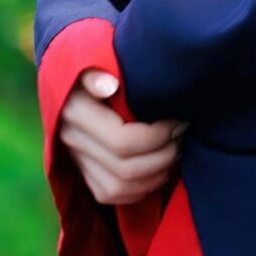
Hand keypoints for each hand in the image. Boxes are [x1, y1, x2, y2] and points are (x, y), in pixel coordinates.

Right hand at [57, 68, 188, 206]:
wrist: (79, 76)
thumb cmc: (101, 62)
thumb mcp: (96, 59)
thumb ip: (98, 71)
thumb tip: (109, 85)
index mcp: (76, 111)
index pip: (121, 140)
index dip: (157, 136)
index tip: (178, 119)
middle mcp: (73, 140)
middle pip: (125, 168)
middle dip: (163, 155)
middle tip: (182, 134)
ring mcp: (77, 160)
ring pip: (119, 187)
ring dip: (155, 174)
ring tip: (176, 151)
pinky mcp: (84, 174)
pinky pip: (112, 195)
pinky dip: (141, 188)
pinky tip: (161, 168)